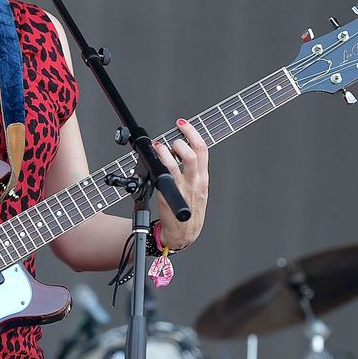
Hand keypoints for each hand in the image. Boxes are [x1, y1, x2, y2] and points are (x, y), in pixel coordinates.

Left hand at [152, 118, 209, 250]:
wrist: (183, 235)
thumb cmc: (188, 211)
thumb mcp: (197, 189)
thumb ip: (192, 171)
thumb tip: (178, 150)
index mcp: (203, 178)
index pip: (203, 149)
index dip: (192, 133)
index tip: (182, 123)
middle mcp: (195, 182)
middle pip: (193, 153)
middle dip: (181, 139)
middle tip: (172, 138)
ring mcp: (183, 189)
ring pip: (178, 163)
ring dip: (167, 150)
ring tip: (160, 146)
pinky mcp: (169, 197)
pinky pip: (164, 176)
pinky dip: (159, 162)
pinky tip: (154, 157)